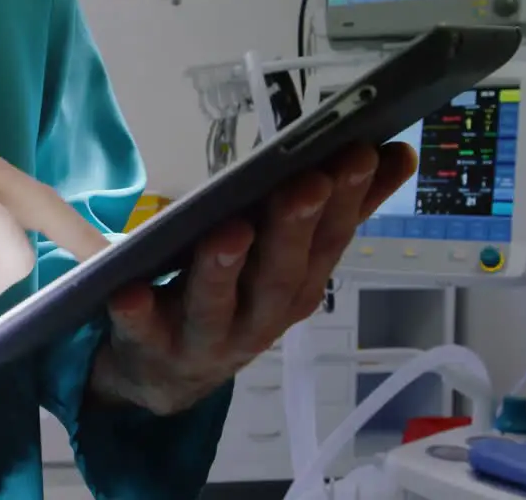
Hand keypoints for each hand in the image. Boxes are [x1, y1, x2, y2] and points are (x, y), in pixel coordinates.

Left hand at [87, 142, 417, 415]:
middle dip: (295, 228)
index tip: (363, 153)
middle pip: (279, 275)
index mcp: (295, 287)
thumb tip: (395, 152)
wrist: (167, 374)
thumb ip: (333, 209)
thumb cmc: (235, 296)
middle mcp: (258, 317)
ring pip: (217, 305)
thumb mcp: (287, 258)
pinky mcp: (152, 347)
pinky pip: (143, 331)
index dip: (348, 200)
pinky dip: (138, 312)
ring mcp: (205, 337)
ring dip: (225, 268)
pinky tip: (129, 290)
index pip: (328, 241)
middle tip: (307, 183)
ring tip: (230, 230)